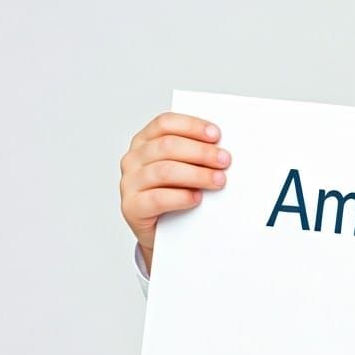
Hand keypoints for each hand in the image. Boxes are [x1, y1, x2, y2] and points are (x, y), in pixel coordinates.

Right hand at [119, 112, 230, 274]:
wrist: (164, 231)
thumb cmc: (177, 191)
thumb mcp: (185, 166)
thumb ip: (195, 153)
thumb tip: (223, 147)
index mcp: (145, 141)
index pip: (165, 123)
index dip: (192, 126)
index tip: (216, 135)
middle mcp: (133, 159)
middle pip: (167, 146)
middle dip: (201, 152)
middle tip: (224, 160)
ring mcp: (130, 183)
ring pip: (164, 171)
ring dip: (197, 175)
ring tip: (218, 180)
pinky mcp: (132, 207)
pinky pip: (157, 198)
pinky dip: (182, 197)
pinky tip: (197, 198)